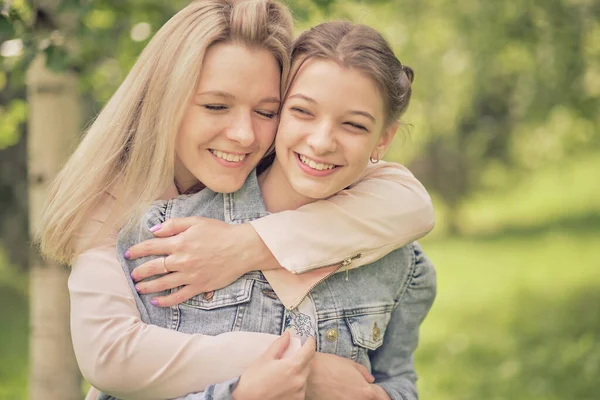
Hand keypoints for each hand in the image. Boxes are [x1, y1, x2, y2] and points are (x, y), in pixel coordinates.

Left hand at [126, 217, 277, 306]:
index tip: (129, 254)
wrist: (242, 248)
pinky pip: (179, 296)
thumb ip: (174, 224)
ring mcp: (190, 275)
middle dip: (139, 271)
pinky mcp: (199, 286)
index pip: (151, 247)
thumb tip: (154, 230)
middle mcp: (182, 260)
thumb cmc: (221, 232)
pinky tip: (157, 302)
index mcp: (179, 242)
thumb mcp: (196, 221)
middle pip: (153, 267)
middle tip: (132, 275)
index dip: (137, 250)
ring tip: (139, 288)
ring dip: (148, 287)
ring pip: (162, 283)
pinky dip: (166, 301)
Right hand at [232, 331, 314, 399]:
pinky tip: (284, 383)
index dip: (310, 342)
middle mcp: (299, 381)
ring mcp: (299, 393)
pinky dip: (296, 383)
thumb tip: (288, 335)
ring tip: (284, 373)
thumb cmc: (253, 381)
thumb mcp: (265, 358)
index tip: (309, 339)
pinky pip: (301, 388)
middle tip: (291, 356)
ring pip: (304, 377)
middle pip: (308, 364)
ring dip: (299, 372)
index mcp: (292, 367)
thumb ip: (279, 345)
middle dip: (302, 357)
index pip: (309, 350)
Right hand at [306, 352, 384, 399]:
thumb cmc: (327, 365)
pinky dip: (344, 399)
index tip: (382, 394)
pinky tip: (338, 394)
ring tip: (346, 391)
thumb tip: (371, 379)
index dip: (383, 395)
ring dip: (355, 397)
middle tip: (358, 389)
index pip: (382, 398)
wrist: (306, 373)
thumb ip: (362, 372)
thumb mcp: (348, 363)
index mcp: (365, 391)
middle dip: (368, 396)